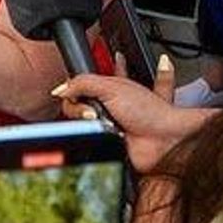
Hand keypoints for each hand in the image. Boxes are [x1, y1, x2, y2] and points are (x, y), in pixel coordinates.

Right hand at [53, 53, 191, 171]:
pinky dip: (89, 134)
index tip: (80, 80)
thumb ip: (82, 83)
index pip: (87, 79)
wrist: (163, 143)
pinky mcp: (103, 142)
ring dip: (87, 118)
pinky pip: (84, 138)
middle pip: (76, 100)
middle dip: (80, 102)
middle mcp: (107, 105)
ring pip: (78, 120)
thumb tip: (59, 90)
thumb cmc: (152, 113)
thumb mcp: (112, 86)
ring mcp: (105, 125)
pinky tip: (101, 130)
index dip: (80, 79)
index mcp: (112, 87)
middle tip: (93, 106)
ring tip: (102, 120)